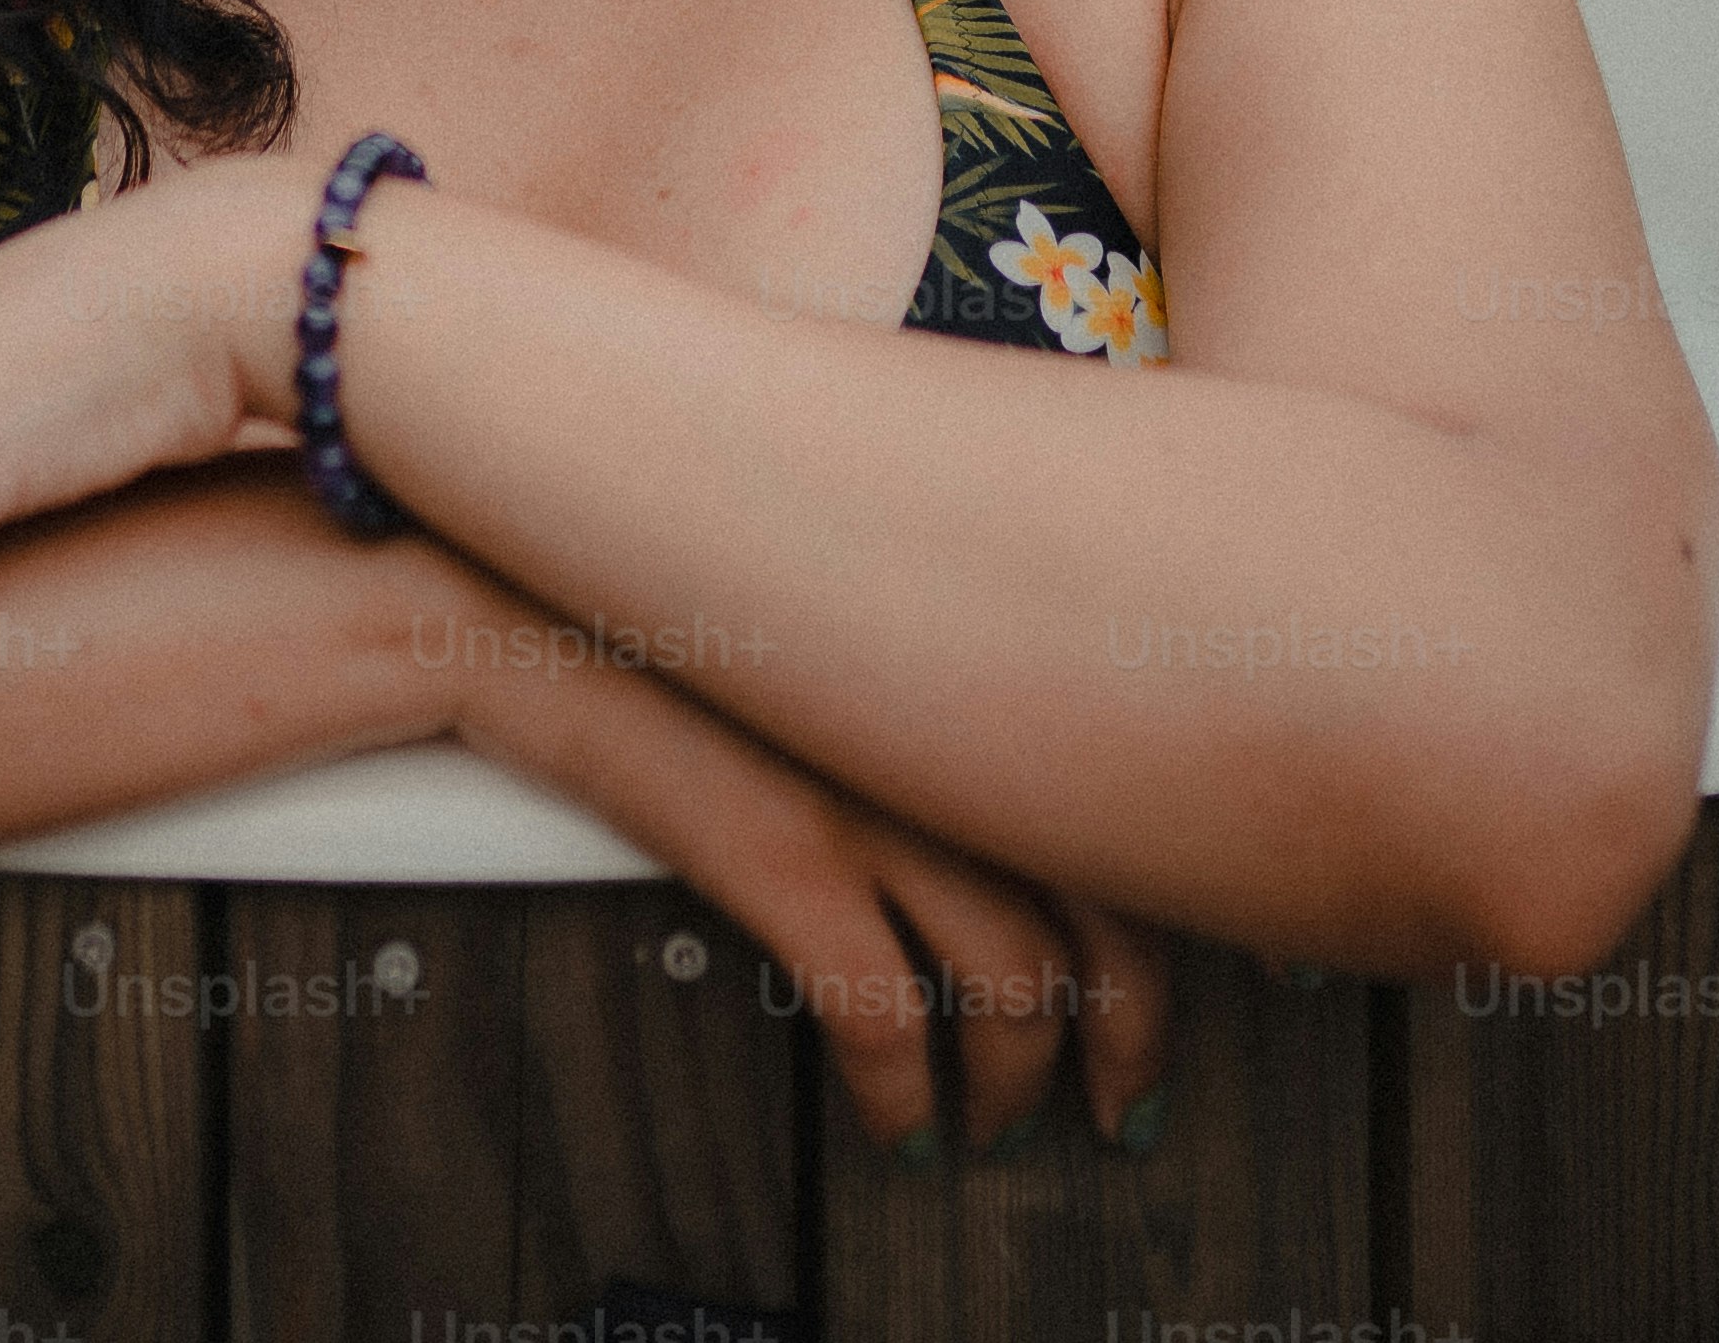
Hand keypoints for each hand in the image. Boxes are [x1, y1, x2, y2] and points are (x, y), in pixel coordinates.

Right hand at [431, 564, 1173, 1158]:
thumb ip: (920, 691)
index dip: (1180, 927)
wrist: (534, 594)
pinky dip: (901, 1093)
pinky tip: (896, 1122)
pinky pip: (879, 1014)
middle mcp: (948, 730)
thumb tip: (997, 781)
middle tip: (1123, 1100)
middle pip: (1104, 918)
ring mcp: (872, 793)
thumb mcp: (830, 632)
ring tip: (990, 1123)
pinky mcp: (782, 850)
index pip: (1138, 817)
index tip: (1184, 990)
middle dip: (1128, 1037)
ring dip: (1013, 1083)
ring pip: (1009, 986)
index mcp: (973, 674)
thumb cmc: (673, 610)